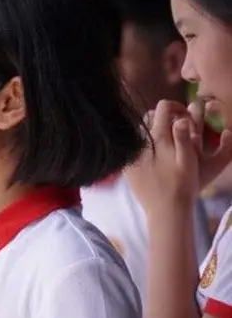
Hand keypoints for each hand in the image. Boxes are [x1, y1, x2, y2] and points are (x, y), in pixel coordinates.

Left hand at [126, 100, 231, 215]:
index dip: (175, 107)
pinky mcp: (127, 165)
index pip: (162, 108)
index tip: (184, 115)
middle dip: (163, 118)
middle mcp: (140, 142)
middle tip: (177, 129)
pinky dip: (143, 146)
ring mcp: (132, 154)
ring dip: (153, 131)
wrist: (164, 209)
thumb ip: (184, 137)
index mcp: (158, 138)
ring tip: (167, 143)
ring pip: (140, 131)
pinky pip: (133, 147)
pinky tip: (154, 158)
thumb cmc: (182, 185)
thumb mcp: (189, 160)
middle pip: (149, 117)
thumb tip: (180, 118)